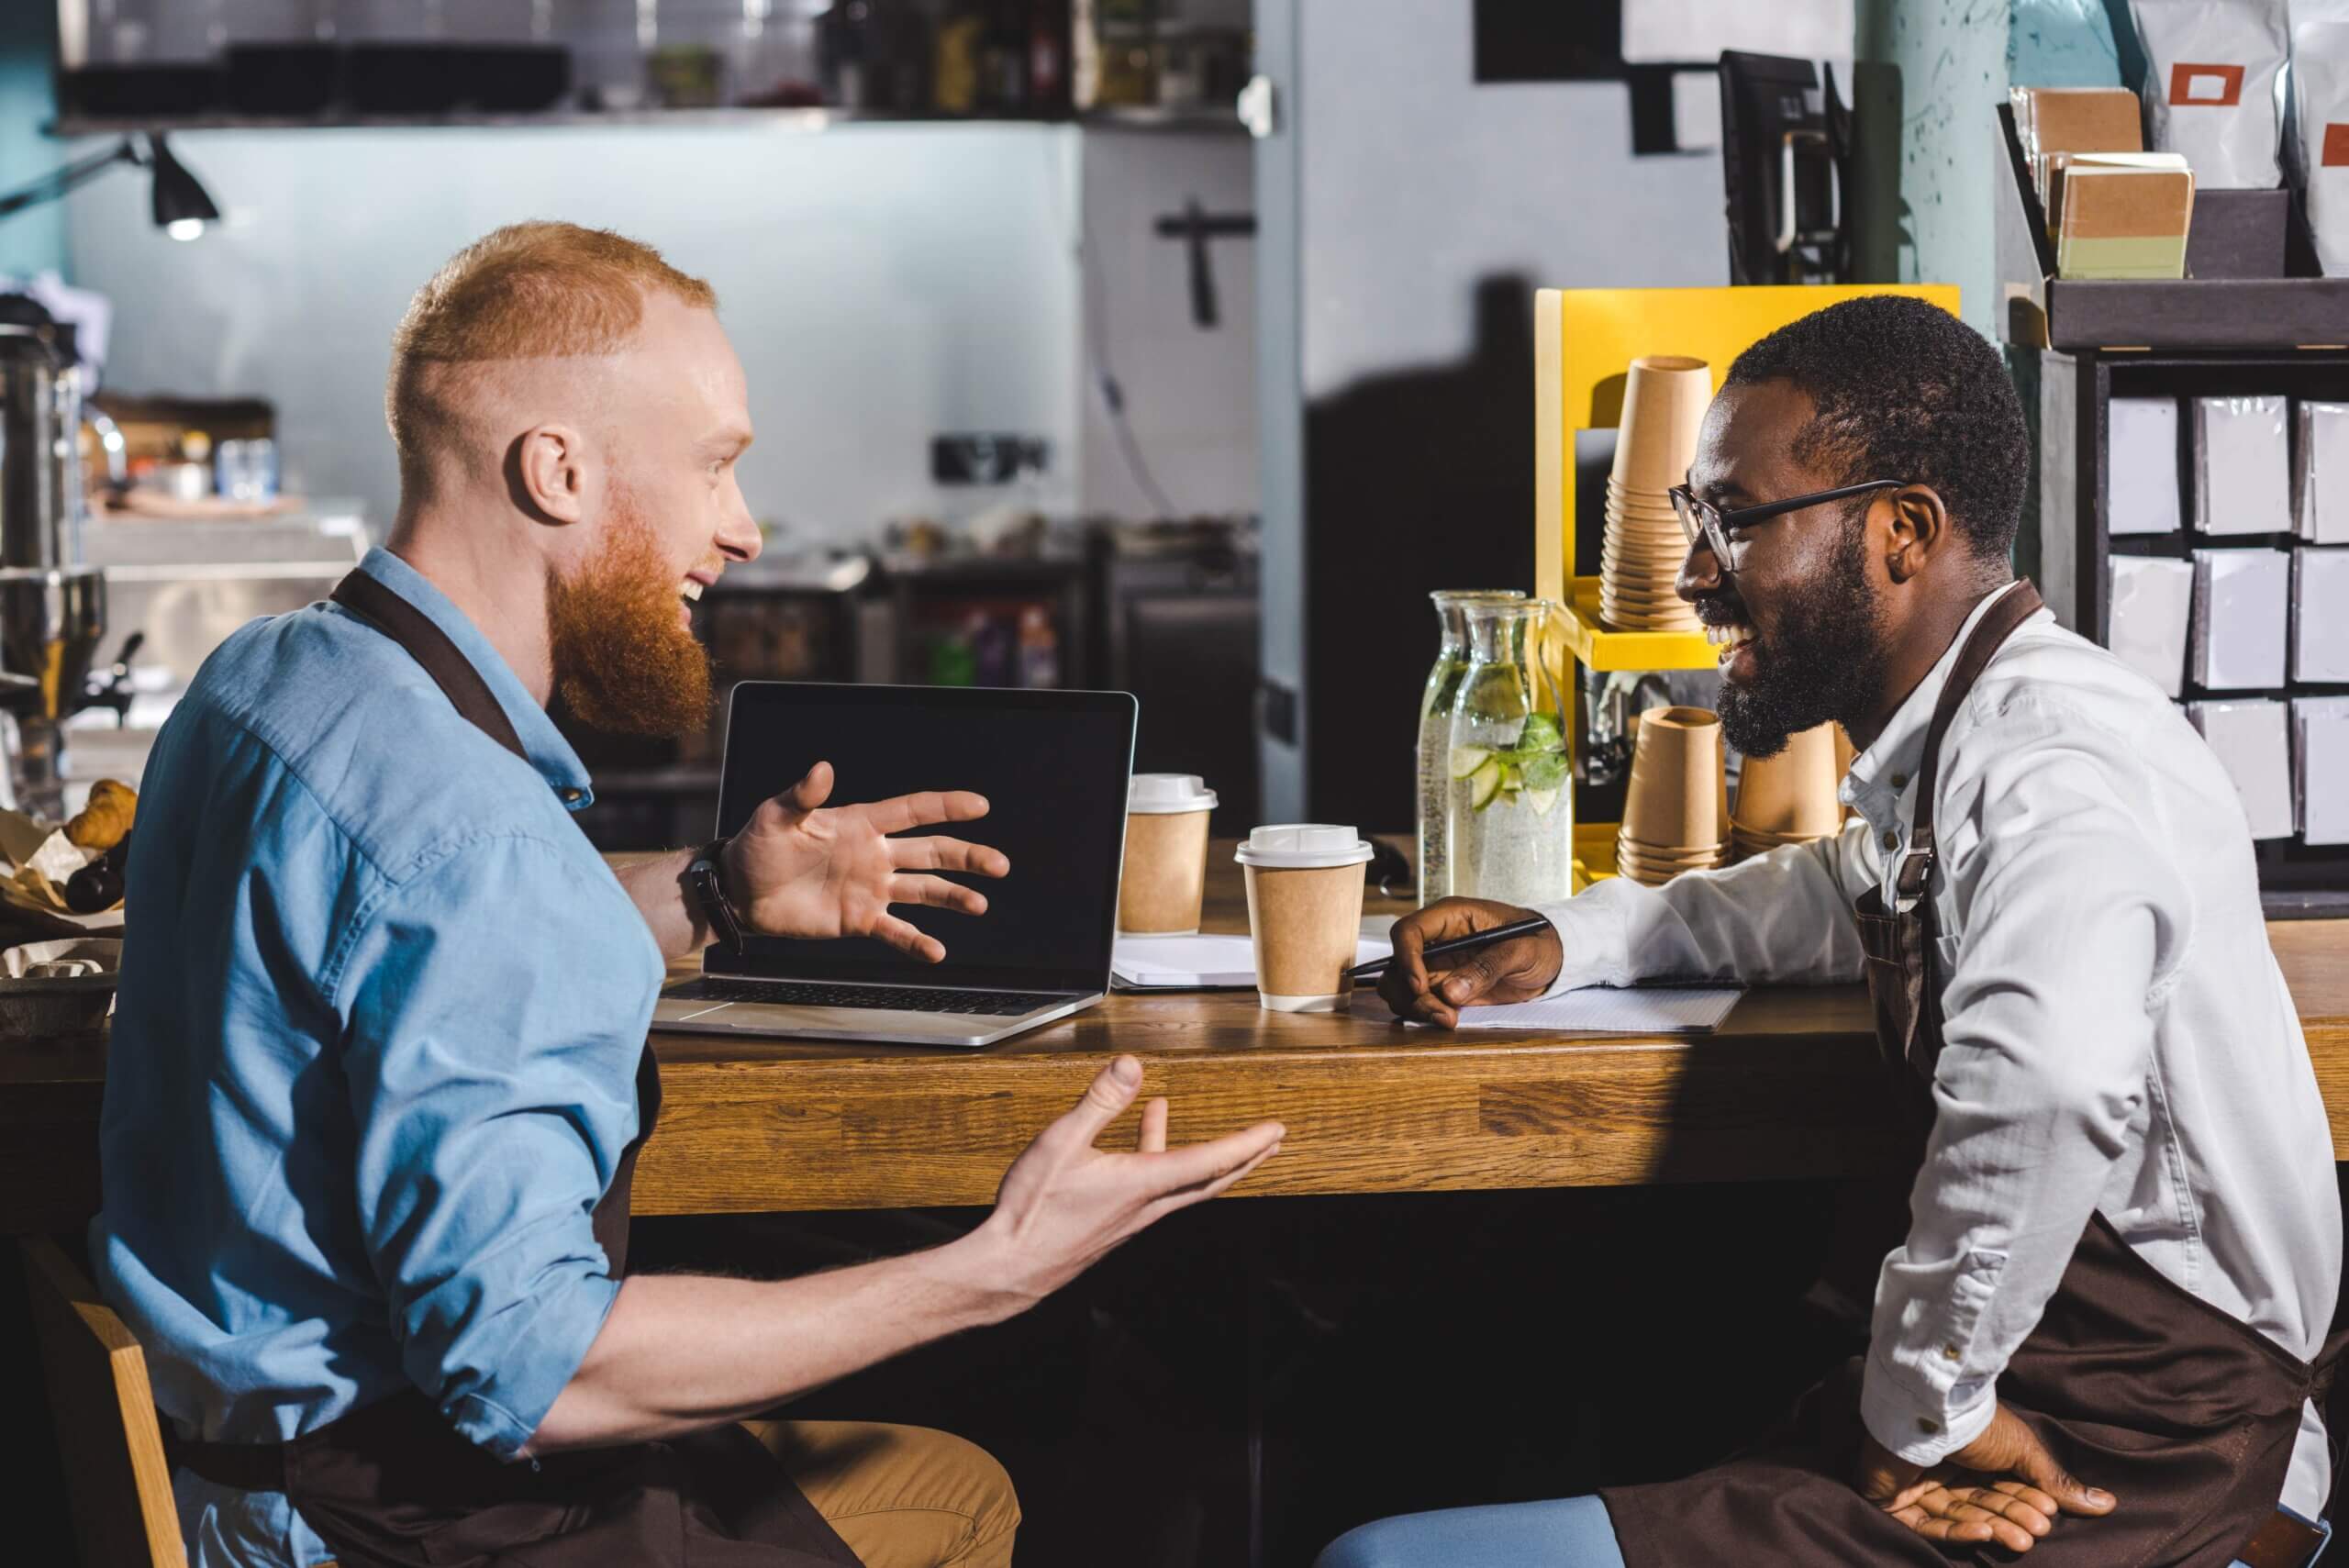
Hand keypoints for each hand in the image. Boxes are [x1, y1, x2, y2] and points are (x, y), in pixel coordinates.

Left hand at [723, 761, 1008, 960]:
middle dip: (968, 857)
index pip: (913, 811)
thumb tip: (822, 768)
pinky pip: (896, 931)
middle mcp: (875, 855)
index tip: (980, 805)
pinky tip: (937, 952)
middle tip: (1000, 865)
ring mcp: (871, 889)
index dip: (947, 807)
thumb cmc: (757, 847)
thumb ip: (802, 795)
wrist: (740, 892)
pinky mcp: (860, 920)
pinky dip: (917, 941)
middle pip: (932, 853)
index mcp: (861, 823)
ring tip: (980, 905)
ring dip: (954, 897)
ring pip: (924, 890)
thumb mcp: (775, 816)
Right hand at [976, 1056, 1283, 1305]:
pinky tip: (1141, 1137)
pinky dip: (1162, 1157)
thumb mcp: (1062, 1143)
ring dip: (1209, 1157)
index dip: (1246, 1143)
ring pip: (1186, 1183)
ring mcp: (1133, 1214)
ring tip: (1207, 1130)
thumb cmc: (1035, 1211)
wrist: (1013, 1266)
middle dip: (1246, 1157)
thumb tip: (1132, 1065)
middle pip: (1212, 1179)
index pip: (1210, 1161)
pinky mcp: (1117, 1219)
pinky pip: (1156, 1186)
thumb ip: (1099, 1103)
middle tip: (1274, 1142)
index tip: (1275, 1131)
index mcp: (1143, 1183)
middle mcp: (1148, 1203)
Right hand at [1378, 897, 1562, 1025]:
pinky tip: (1450, 1020)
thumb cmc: (1537, 941)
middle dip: (1410, 992)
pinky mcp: (1444, 988)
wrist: (1552, 958)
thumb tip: (1450, 991)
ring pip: (1403, 987)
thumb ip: (1488, 967)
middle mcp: (1437, 941)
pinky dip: (1426, 1015)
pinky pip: (1419, 1003)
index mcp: (1451, 917)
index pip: (1408, 931)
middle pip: (1398, 964)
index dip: (1406, 957)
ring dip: (1417, 1007)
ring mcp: (1438, 965)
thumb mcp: (1521, 949)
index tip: (1419, 986)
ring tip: (1448, 1019)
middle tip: (1440, 1012)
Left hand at [1856, 1403, 2114, 1553]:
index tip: (2048, 1514)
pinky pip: (1927, 1524)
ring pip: (1959, 1518)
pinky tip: (1985, 1532)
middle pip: (1981, 1506)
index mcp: (1971, 1456)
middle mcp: (1944, 1469)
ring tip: (2022, 1538)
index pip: (2001, 1490)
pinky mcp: (1893, 1498)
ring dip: (1993, 1528)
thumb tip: (2108, 1504)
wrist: (1930, 1404)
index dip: (2024, 1504)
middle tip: (2037, 1531)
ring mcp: (1917, 1483)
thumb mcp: (2024, 1451)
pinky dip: (1957, 1532)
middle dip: (2011, 1520)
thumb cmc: (1977, 1422)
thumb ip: (2056, 1481)